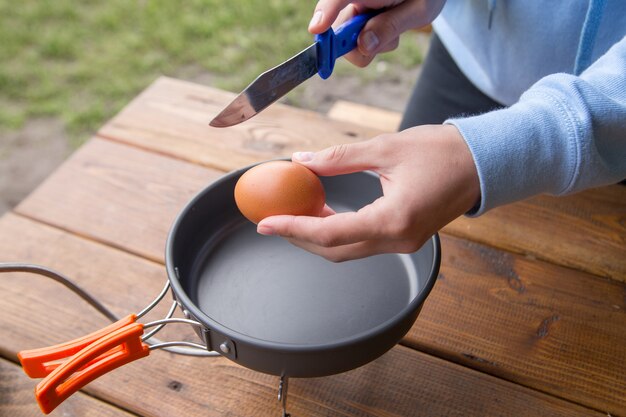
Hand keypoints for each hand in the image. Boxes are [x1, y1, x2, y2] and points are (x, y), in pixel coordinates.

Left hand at [257, 124, 479, 261]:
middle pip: (334, 250)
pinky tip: (324, 213)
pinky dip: (338, 233)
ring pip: (348, 250)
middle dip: (300, 237)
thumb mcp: (385, 148)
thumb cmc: (441, 152)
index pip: (330, 234)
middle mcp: (398, 240)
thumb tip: (301, 160)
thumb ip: (338, 158)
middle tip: (275, 218)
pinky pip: (363, 243)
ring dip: (318, 236)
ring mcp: (404, 244)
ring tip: (296, 212)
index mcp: (393, 219)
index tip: (266, 223)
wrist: (483, 163)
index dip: (293, 229)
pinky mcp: (406, 239)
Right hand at [308, 0, 445, 66]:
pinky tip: (389, 30)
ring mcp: (354, 10)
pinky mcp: (357, 21)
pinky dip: (372, 43)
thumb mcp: (417, 11)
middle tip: (378, 43)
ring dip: (370, 44)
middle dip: (355, 44)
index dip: (325, 13)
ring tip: (394, 29)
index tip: (317, 29)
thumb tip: (363, 45)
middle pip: (339, 29)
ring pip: (348, 41)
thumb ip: (390, 26)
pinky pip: (357, 43)